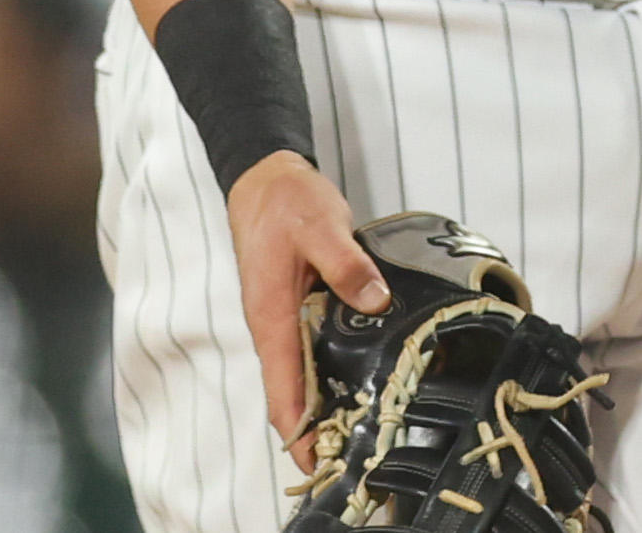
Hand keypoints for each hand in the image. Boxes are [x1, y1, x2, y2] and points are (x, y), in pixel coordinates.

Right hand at [226, 151, 381, 464]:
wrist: (266, 180)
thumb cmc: (288, 203)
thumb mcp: (322, 226)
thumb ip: (347, 264)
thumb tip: (375, 301)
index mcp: (271, 316)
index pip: (281, 388)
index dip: (298, 429)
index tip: (315, 461)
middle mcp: (274, 327)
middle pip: (293, 391)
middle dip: (319, 426)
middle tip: (359, 452)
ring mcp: (285, 319)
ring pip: (305, 372)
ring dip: (328, 401)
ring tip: (368, 427)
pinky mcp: (299, 307)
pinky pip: (314, 348)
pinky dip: (335, 368)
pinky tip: (365, 376)